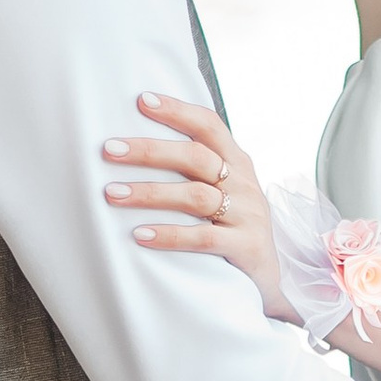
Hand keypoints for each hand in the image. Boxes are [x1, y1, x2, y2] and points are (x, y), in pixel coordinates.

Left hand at [103, 93, 296, 321]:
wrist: (271, 280)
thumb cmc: (234, 229)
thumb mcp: (225, 192)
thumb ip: (196, 169)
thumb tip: (139, 145)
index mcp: (238, 163)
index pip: (209, 126)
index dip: (177, 111)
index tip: (142, 100)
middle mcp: (245, 184)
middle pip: (196, 156)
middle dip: (149, 151)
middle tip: (109, 149)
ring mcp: (248, 215)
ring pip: (194, 196)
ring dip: (149, 192)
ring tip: (111, 193)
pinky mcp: (246, 247)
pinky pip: (202, 238)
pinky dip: (169, 235)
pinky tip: (139, 235)